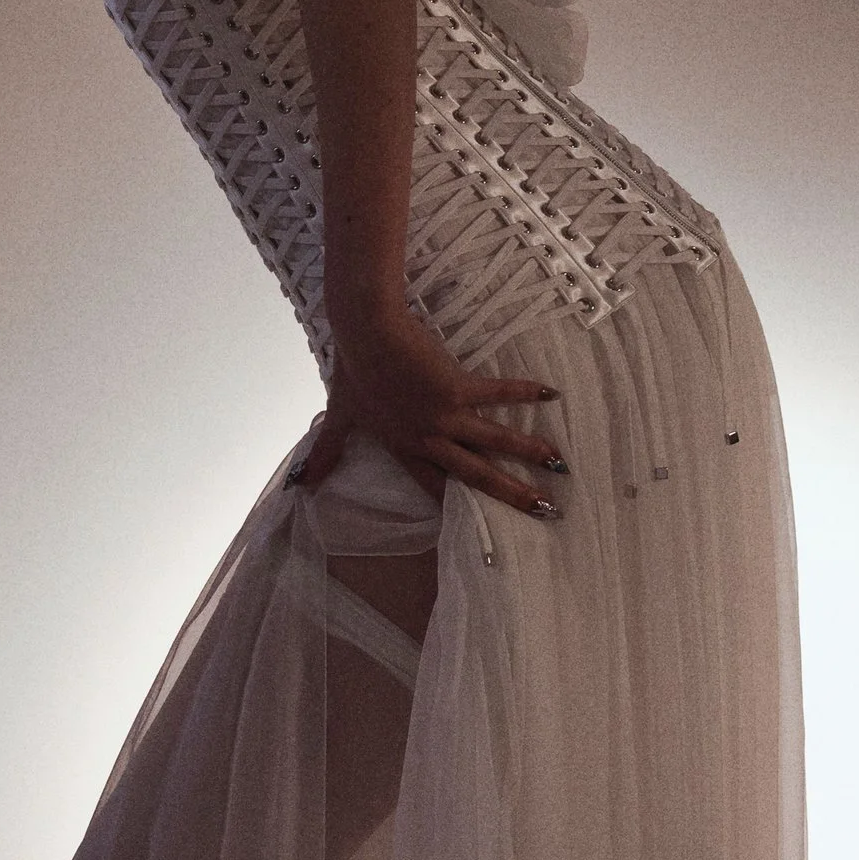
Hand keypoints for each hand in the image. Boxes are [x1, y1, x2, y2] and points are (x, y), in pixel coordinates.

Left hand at [296, 308, 566, 518]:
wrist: (365, 330)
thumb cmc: (352, 369)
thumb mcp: (340, 417)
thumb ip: (325, 451)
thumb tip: (300, 485)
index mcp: (403, 447)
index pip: (433, 486)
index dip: (457, 509)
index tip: (484, 529)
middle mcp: (426, 438)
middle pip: (474, 475)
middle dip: (510, 494)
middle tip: (543, 510)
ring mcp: (443, 415)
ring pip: (492, 441)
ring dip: (528, 452)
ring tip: (559, 464)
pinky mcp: (455, 387)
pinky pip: (496, 394)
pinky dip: (524, 392)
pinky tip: (551, 394)